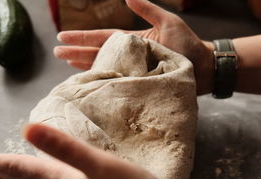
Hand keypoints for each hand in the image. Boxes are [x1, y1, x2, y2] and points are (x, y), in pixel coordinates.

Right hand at [53, 0, 213, 94]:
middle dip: (77, 52)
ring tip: (66, 65)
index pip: (102, 39)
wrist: (204, 69)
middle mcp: (130, 58)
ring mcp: (134, 72)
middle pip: (98, 54)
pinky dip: (104, 84)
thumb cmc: (189, 45)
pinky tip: (91, 84)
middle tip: (56, 52)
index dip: (82, 37)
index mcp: (133, 42)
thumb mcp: (168, 23)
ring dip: (85, 67)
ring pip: (104, 68)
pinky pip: (117, 84)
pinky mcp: (139, 86)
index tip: (62, 36)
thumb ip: (148, 10)